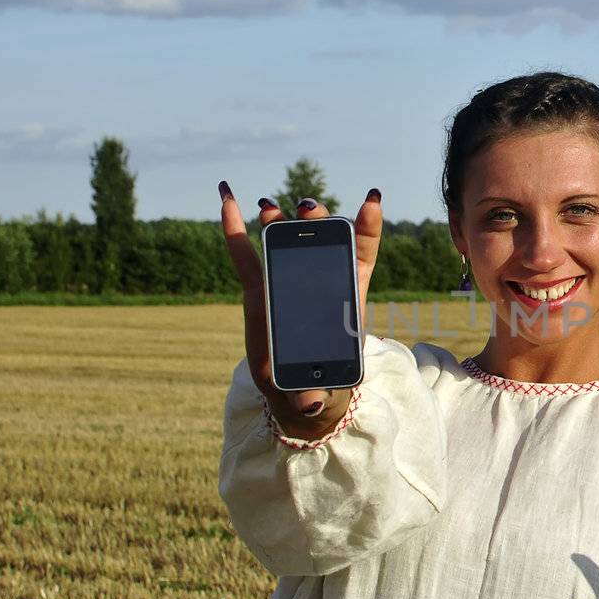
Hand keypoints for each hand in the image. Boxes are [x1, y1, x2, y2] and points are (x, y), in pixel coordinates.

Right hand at [219, 183, 383, 436]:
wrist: (301, 388)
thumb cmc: (320, 382)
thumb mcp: (317, 392)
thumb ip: (311, 396)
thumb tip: (308, 403)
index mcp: (345, 300)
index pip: (361, 257)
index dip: (368, 228)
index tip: (372, 199)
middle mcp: (318, 284)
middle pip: (322, 243)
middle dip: (317, 221)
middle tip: (306, 209)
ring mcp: (288, 282)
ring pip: (286, 243)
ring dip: (279, 219)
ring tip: (269, 207)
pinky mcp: (257, 289)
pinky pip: (244, 255)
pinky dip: (234, 227)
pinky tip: (226, 196)